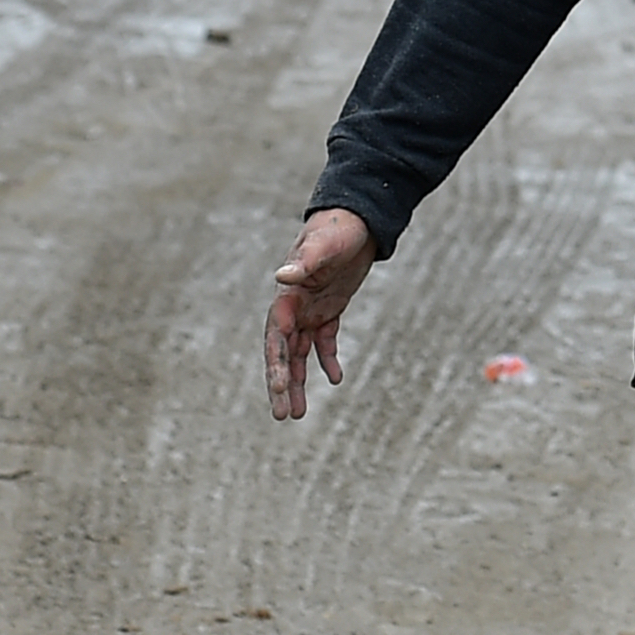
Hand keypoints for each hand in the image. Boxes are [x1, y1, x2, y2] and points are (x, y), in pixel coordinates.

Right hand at [267, 207, 379, 418]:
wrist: (358, 218)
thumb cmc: (339, 229)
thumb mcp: (324, 244)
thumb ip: (304, 261)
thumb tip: (281, 275)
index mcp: (287, 294)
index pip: (276, 336)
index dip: (276, 363)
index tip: (280, 388)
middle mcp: (293, 306)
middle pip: (283, 352)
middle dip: (281, 383)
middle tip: (282, 415)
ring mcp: (310, 309)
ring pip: (299, 353)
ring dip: (298, 382)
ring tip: (296, 414)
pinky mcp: (329, 309)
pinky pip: (324, 341)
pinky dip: (328, 359)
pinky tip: (336, 379)